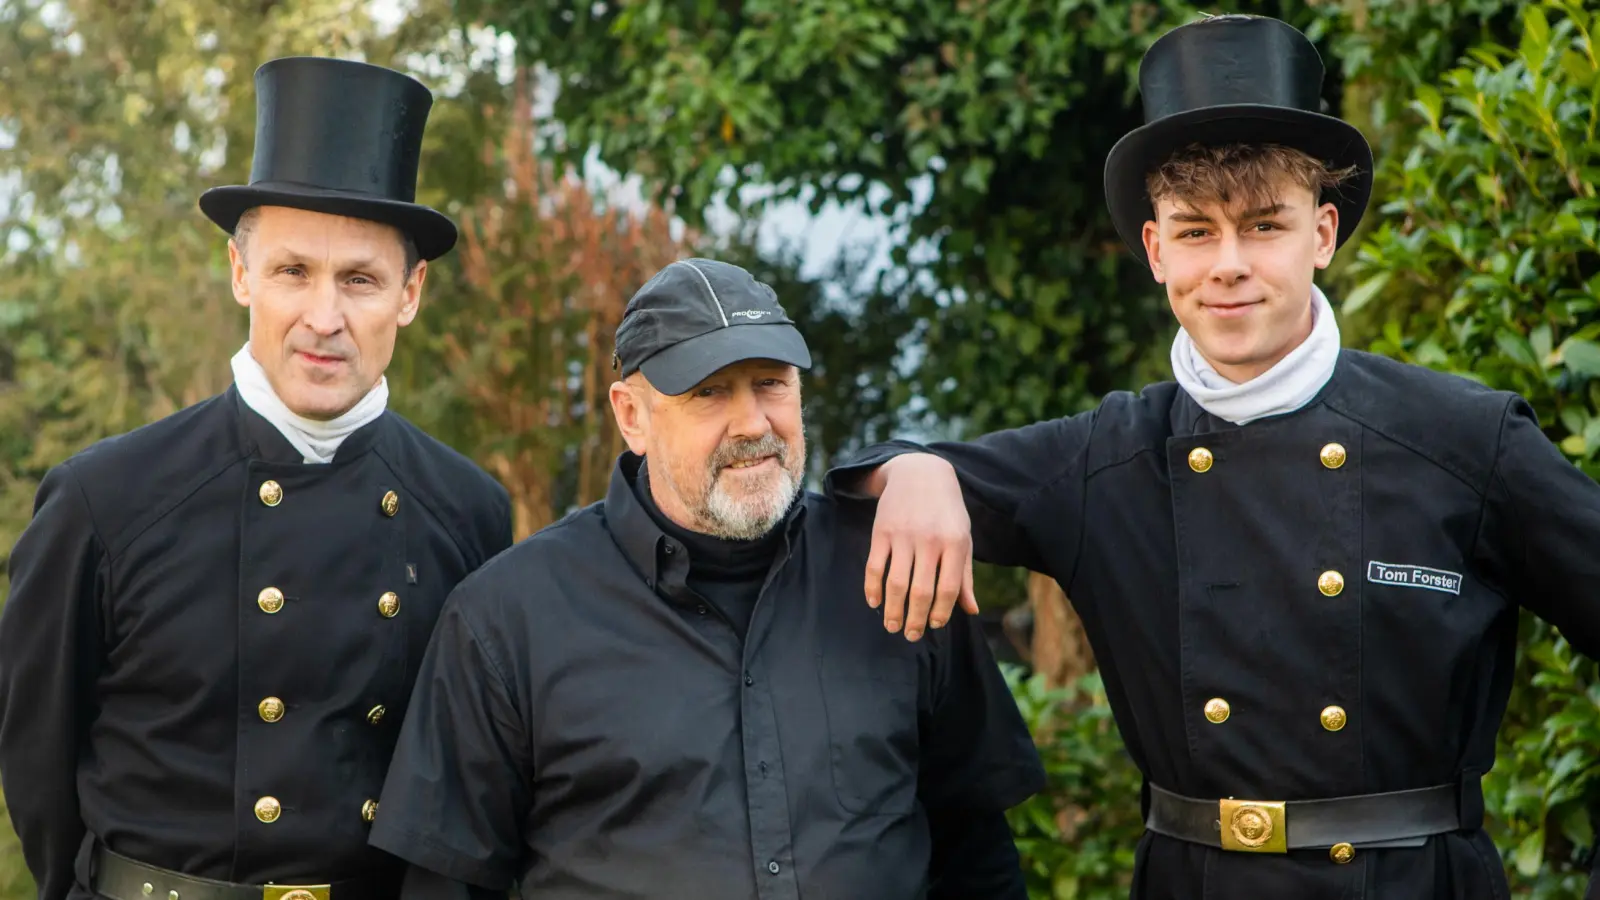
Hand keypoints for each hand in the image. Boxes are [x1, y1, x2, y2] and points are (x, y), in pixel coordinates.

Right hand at [864, 453, 978, 639]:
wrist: (920, 472)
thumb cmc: (947, 511)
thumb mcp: (963, 538)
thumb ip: (965, 575)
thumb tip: (971, 610)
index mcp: (955, 544)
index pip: (948, 589)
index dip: (941, 613)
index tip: (934, 626)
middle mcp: (930, 541)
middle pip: (921, 592)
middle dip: (915, 619)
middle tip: (910, 636)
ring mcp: (904, 536)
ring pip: (896, 583)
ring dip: (893, 610)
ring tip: (892, 626)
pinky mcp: (882, 531)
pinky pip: (875, 566)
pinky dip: (872, 588)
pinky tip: (875, 602)